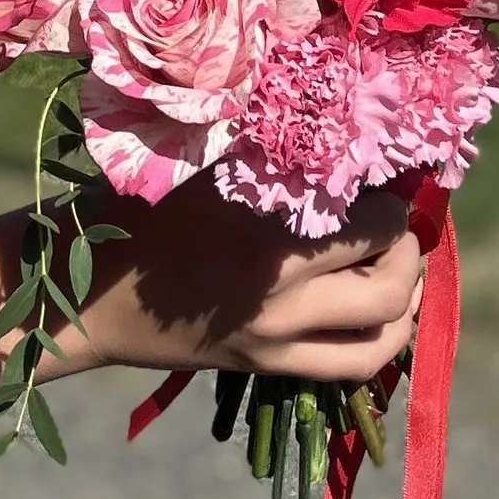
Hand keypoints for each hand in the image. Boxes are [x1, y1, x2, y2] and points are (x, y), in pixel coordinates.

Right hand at [71, 175, 425, 386]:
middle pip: (387, 283)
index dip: (391, 197)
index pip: (366, 219)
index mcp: (263, 231)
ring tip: (396, 268)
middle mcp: (279, 292)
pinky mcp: (267, 367)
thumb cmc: (144, 209)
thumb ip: (274, 154)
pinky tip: (374, 313)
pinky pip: (348, 367)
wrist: (92, 291)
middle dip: (406, 248)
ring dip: (404, 300)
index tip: (388, 176)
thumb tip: (343, 132)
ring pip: (381, 337)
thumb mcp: (207, 163)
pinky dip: (378, 342)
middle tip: (396, 220)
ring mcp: (275, 339)